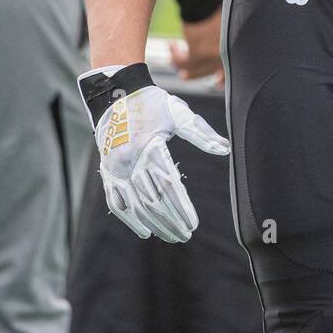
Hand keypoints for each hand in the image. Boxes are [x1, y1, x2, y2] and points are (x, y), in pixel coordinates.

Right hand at [85, 74, 229, 240]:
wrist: (116, 96)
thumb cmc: (153, 104)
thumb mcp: (179, 114)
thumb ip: (202, 133)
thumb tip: (225, 149)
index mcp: (149, 147)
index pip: (167, 186)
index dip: (181, 208)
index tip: (193, 223)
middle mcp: (129, 162)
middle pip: (152, 201)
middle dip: (170, 221)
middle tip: (186, 234)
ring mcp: (115, 170)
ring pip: (135, 206)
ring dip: (154, 224)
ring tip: (172, 235)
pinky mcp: (107, 173)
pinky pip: (116, 203)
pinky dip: (130, 219)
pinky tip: (145, 232)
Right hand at [170, 6, 223, 85]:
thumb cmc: (218, 3)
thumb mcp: (230, 20)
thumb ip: (228, 34)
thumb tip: (225, 43)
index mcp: (236, 48)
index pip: (230, 71)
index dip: (222, 78)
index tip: (216, 80)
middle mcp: (226, 55)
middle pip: (208, 71)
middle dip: (194, 74)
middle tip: (184, 76)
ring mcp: (212, 56)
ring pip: (192, 68)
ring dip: (179, 63)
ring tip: (172, 58)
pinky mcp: (197, 53)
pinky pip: (183, 61)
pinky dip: (175, 55)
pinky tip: (171, 46)